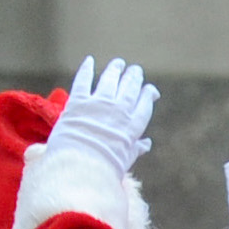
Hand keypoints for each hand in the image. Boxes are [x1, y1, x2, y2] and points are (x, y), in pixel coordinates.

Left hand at [42, 56, 158, 179]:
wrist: (82, 166)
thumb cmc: (106, 168)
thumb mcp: (125, 159)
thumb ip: (135, 148)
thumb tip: (146, 144)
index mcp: (133, 126)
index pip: (145, 104)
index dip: (148, 94)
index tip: (150, 89)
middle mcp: (119, 111)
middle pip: (130, 88)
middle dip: (134, 77)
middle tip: (136, 70)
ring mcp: (99, 104)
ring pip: (110, 80)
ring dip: (115, 69)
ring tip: (119, 63)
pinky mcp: (78, 102)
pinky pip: (83, 81)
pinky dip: (86, 69)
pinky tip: (90, 60)